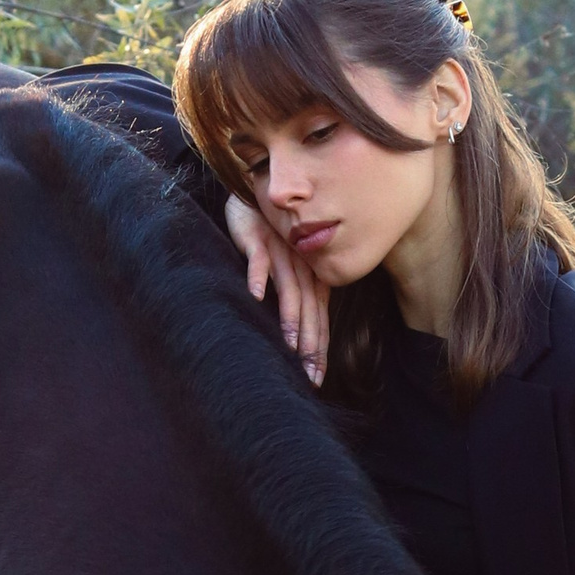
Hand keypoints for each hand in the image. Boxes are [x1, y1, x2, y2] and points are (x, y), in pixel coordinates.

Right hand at [227, 194, 329, 386]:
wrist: (255, 196)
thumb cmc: (272, 237)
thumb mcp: (289, 267)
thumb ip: (296, 296)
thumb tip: (299, 337)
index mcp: (310, 277)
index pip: (319, 318)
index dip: (319, 348)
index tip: (317, 379)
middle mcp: (300, 268)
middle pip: (308, 310)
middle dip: (310, 344)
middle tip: (309, 375)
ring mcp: (280, 253)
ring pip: (288, 289)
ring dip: (289, 317)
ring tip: (290, 345)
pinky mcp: (257, 238)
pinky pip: (258, 258)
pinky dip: (257, 275)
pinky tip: (256, 293)